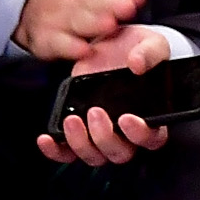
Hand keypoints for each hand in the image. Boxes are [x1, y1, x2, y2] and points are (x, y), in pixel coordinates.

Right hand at [12, 0, 178, 62]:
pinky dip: (69, 46)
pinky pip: (58, 42)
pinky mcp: (49, 38)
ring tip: (108, 26)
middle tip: (127, 7)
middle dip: (109, 3)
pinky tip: (83, 49)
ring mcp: (61, 16)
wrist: (38, 8)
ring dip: (92, 22)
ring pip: (76, 19)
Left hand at [35, 24, 173, 166]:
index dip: (140, 135)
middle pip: (119, 153)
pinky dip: (57, 150)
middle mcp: (127, 133)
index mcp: (151, 116)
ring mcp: (102, 134)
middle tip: (95, 112)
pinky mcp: (80, 130)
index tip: (127, 118)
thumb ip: (150, 53)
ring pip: (94, 156)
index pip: (152, 139)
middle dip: (105, 138)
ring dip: (81, 143)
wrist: (112, 44)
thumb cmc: (138, 49)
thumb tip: (137, 64)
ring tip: (71, 120)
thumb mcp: (151, 43)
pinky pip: (68, 152)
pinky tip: (47, 139)